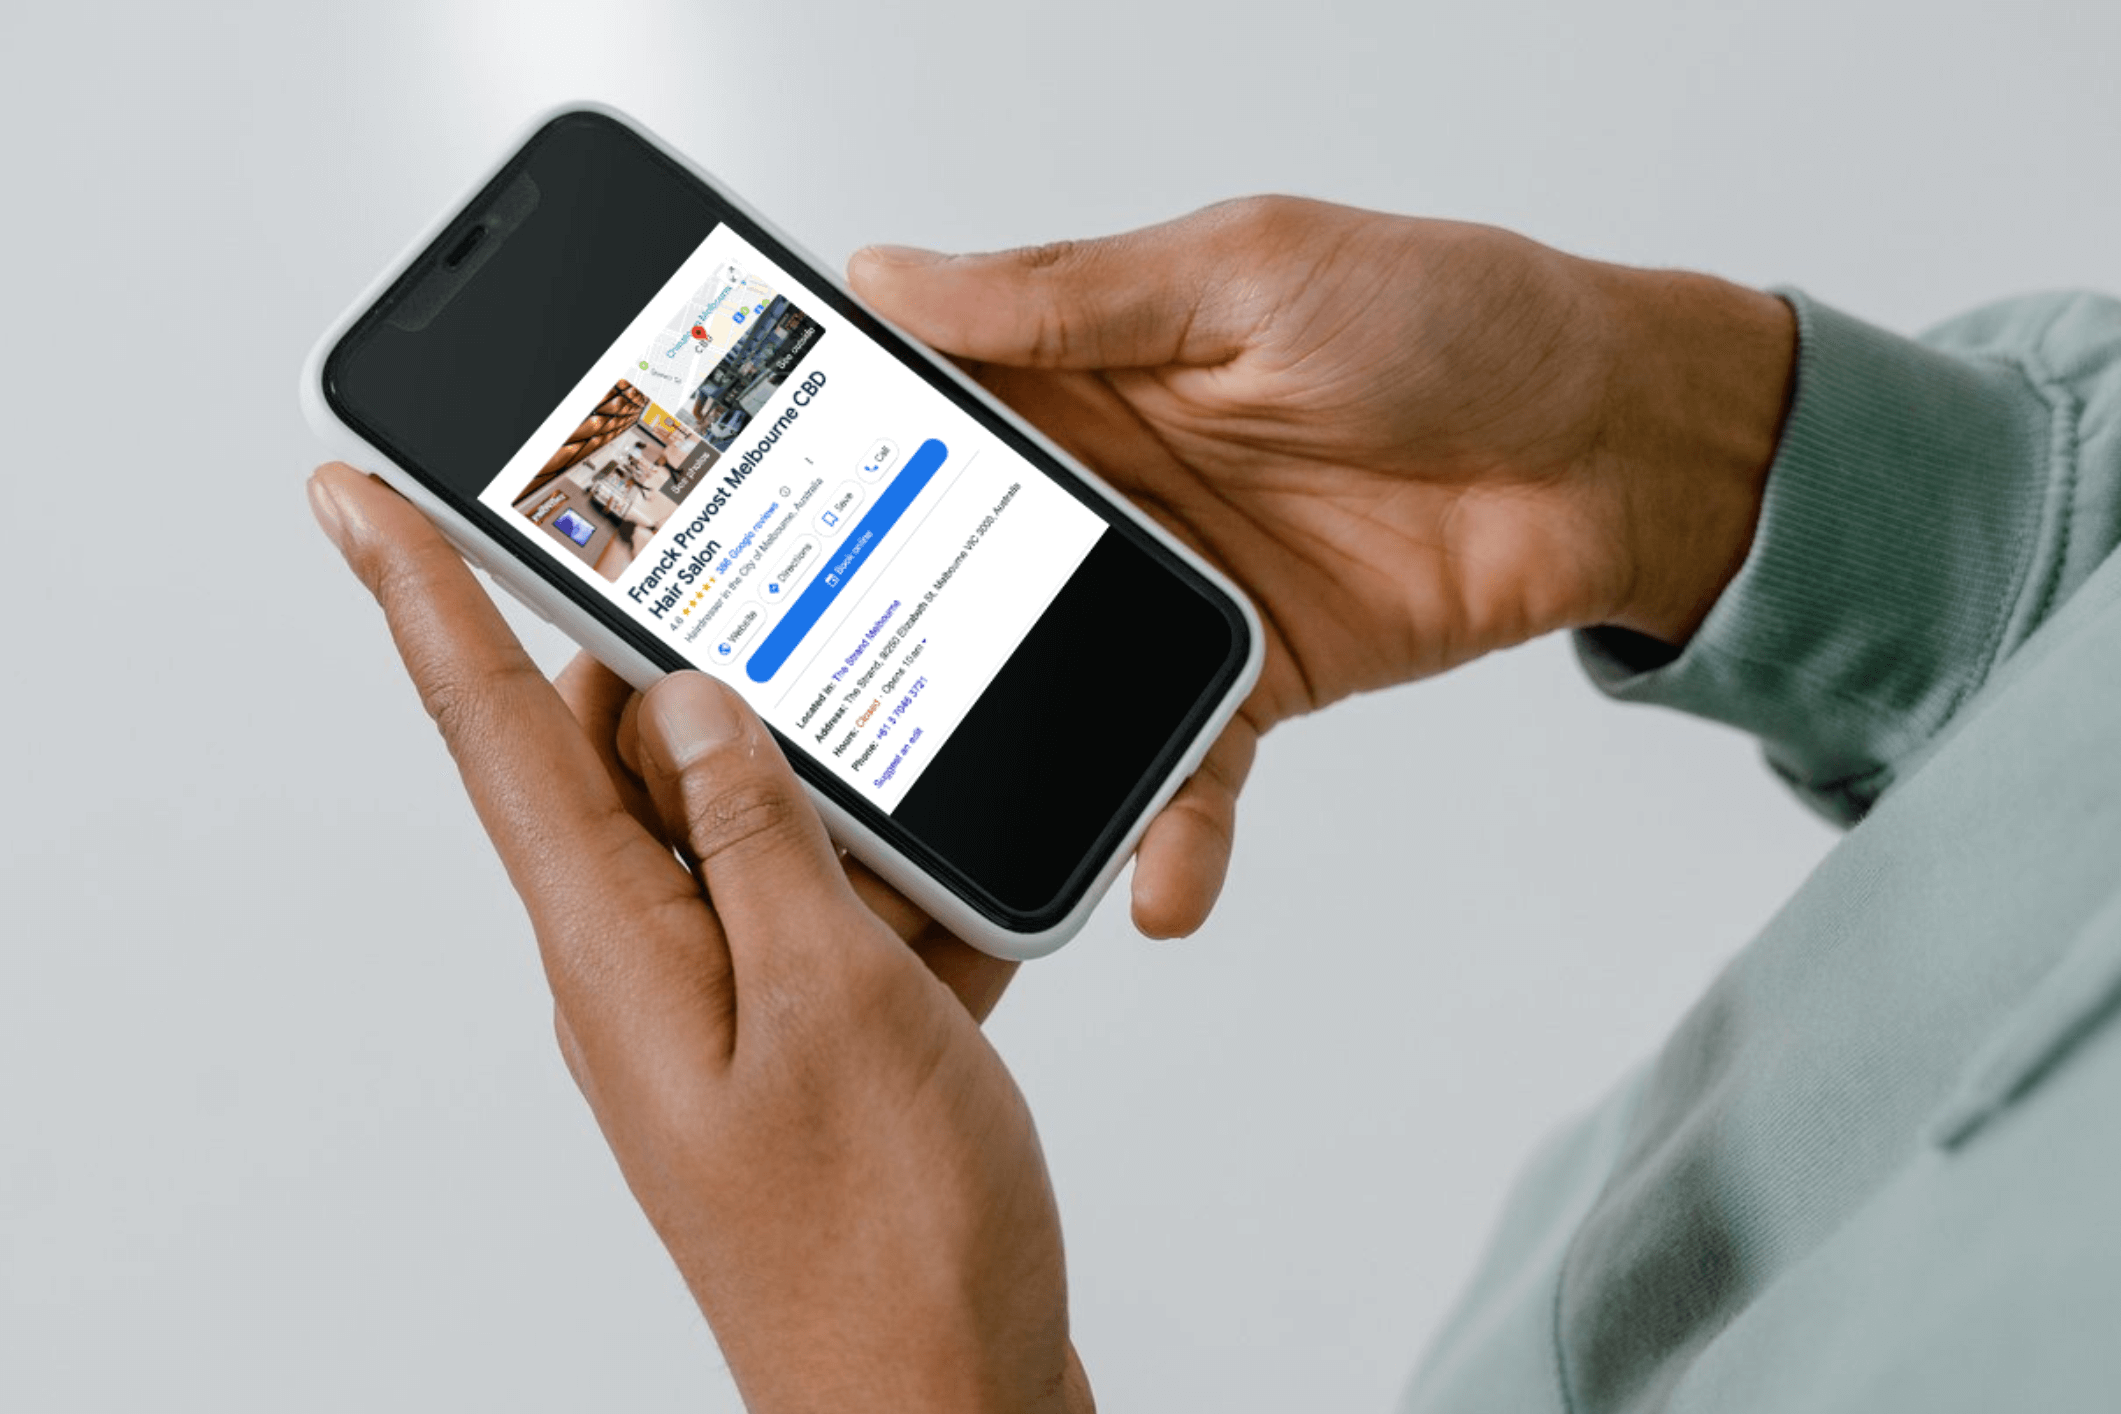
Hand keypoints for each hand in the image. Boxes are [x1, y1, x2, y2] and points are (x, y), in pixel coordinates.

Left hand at [308, 464, 1091, 1413]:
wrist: (942, 1404)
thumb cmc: (885, 1245)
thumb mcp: (838, 1003)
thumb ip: (764, 837)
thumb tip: (692, 706)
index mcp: (622, 949)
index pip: (499, 731)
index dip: (423, 597)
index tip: (355, 494)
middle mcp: (650, 966)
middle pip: (633, 760)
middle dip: (695, 669)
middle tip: (747, 581)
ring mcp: (728, 1006)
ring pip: (750, 830)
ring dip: (828, 790)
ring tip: (906, 764)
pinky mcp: (802, 1042)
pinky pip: (825, 913)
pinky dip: (891, 884)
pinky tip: (969, 889)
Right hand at [851, 198, 1795, 930]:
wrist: (1613, 444)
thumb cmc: (1454, 318)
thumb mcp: (1247, 276)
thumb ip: (1071, 297)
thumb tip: (891, 276)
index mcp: (1088, 373)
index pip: (920, 422)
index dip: (831, 467)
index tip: (744, 533)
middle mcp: (1108, 494)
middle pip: (952, 580)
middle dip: (878, 650)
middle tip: (800, 726)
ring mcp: (1172, 600)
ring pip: (1046, 697)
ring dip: (1002, 769)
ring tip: (944, 856)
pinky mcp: (1250, 686)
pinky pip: (1185, 773)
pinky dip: (1172, 838)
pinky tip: (1156, 887)